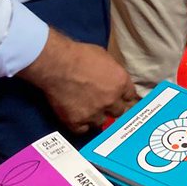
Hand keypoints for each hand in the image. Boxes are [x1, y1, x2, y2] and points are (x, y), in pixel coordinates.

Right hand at [20, 30, 137, 132]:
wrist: (56, 64)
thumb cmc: (79, 55)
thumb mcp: (104, 57)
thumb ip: (113, 72)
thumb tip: (113, 79)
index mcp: (120, 82)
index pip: (130, 96)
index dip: (123, 96)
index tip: (118, 96)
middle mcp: (110, 100)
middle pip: (118, 111)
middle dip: (111, 106)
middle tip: (102, 101)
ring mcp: (94, 113)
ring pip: (101, 122)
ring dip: (96, 116)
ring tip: (87, 108)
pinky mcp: (76, 121)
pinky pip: (83, 129)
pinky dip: (80, 124)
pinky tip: (77, 116)